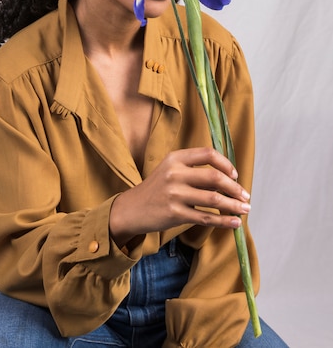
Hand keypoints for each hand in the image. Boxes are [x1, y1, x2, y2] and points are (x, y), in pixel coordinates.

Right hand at [109, 147, 250, 247]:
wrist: (132, 209)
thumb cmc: (157, 189)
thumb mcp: (170, 170)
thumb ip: (194, 169)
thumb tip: (228, 178)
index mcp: (175, 158)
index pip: (208, 154)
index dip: (226, 164)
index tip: (235, 175)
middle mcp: (175, 173)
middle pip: (214, 177)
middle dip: (235, 188)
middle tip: (246, 196)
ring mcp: (174, 194)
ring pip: (214, 199)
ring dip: (234, 205)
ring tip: (245, 210)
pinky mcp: (175, 213)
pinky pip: (206, 217)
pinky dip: (224, 221)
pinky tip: (234, 223)